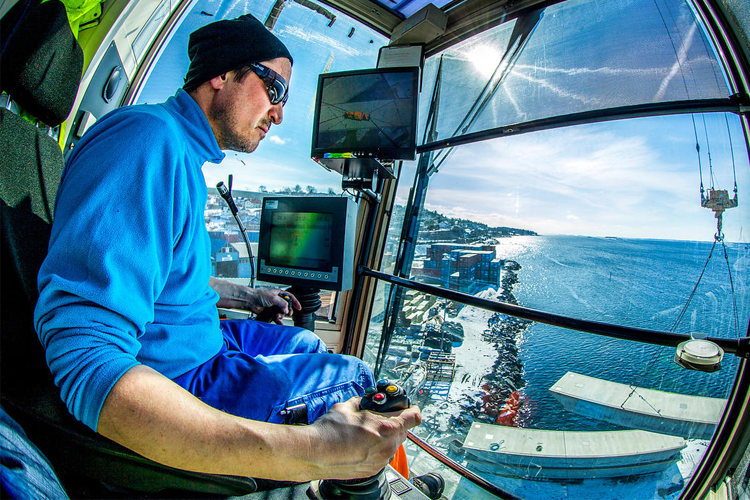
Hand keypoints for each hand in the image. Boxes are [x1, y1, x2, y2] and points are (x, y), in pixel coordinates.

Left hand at [252, 289, 300, 323]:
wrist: (251, 301)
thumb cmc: (260, 296)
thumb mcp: (274, 298)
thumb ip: (282, 303)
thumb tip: (287, 309)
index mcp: (279, 294)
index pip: (290, 297)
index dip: (295, 302)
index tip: (299, 308)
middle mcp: (277, 300)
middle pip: (286, 306)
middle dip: (288, 310)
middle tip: (288, 313)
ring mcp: (273, 307)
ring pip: (281, 312)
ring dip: (281, 315)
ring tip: (277, 315)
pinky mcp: (270, 312)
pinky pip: (276, 317)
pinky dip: (278, 321)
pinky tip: (280, 323)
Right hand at [306, 397, 420, 479]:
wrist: (315, 454)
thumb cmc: (330, 432)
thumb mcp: (348, 407)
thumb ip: (362, 404)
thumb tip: (364, 403)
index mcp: (385, 428)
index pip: (412, 418)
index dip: (412, 410)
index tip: (410, 408)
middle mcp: (386, 446)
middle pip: (402, 431)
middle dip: (395, 422)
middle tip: (382, 416)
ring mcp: (380, 460)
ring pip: (392, 444)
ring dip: (386, 436)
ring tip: (367, 430)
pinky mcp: (371, 470)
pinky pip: (382, 455)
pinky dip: (377, 448)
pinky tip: (362, 443)